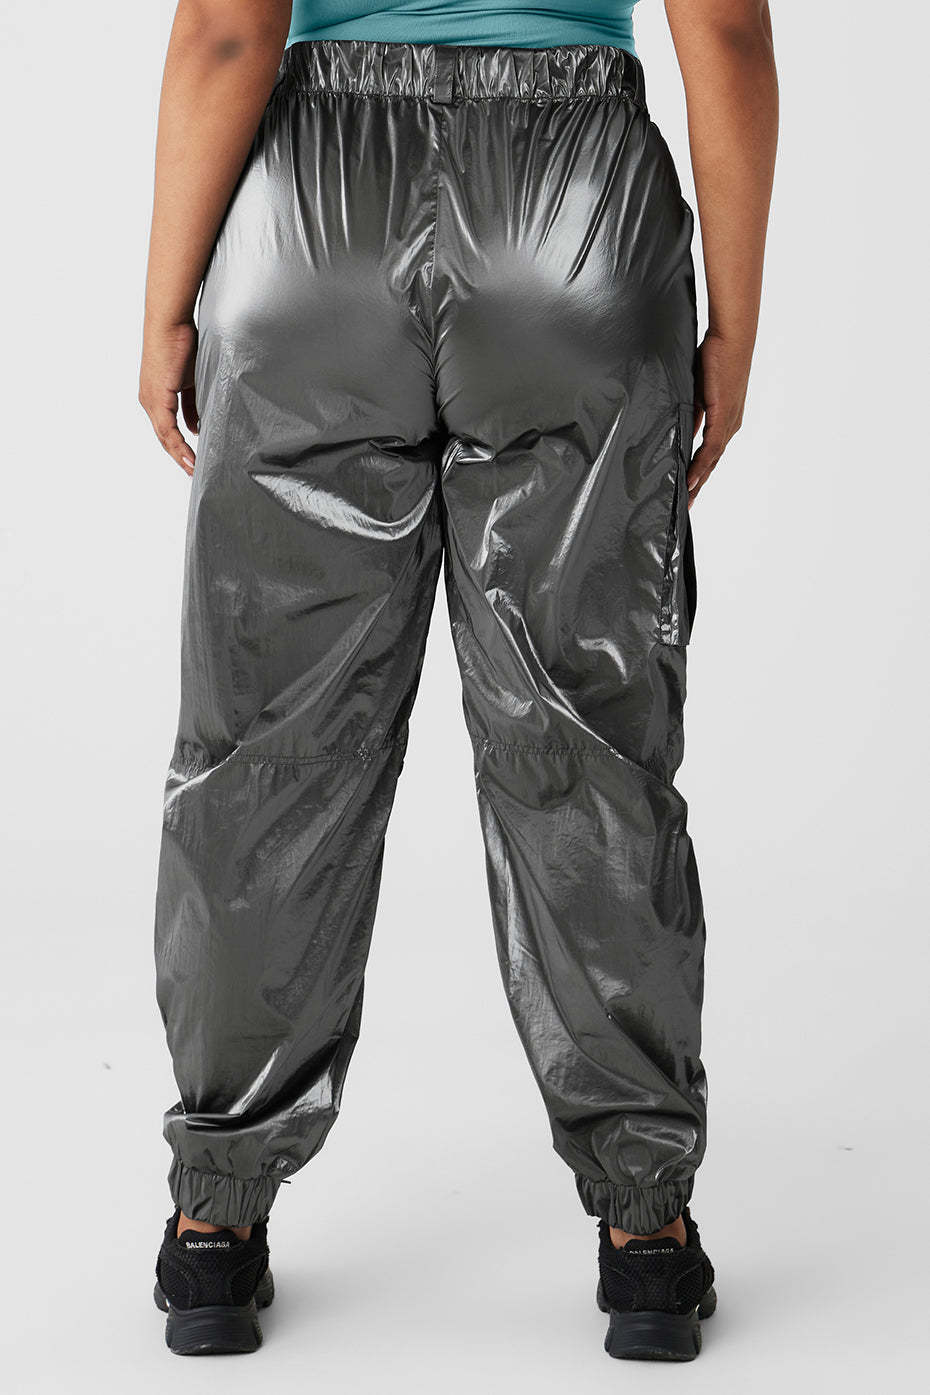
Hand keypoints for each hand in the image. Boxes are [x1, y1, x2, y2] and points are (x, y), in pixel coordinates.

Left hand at [139, 318, 198, 475]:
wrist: (170, 322)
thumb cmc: (182, 342)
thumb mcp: (192, 379)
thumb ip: (193, 404)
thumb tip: (196, 425)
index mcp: (156, 396)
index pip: (167, 429)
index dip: (179, 447)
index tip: (193, 461)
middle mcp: (149, 401)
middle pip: (163, 438)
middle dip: (179, 457)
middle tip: (193, 472)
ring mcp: (150, 400)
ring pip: (164, 437)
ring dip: (180, 455)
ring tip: (193, 469)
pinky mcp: (157, 397)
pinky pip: (168, 429)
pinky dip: (179, 445)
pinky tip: (190, 456)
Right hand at [688, 331, 751, 505]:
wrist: (731, 337)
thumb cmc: (715, 356)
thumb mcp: (698, 389)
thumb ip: (692, 410)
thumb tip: (681, 424)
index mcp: (725, 420)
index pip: (711, 454)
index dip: (699, 473)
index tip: (687, 490)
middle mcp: (730, 425)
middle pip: (713, 464)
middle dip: (699, 486)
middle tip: (686, 506)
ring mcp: (729, 422)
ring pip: (713, 461)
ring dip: (699, 482)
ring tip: (686, 500)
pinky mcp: (723, 415)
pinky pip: (711, 448)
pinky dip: (701, 466)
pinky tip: (691, 479)